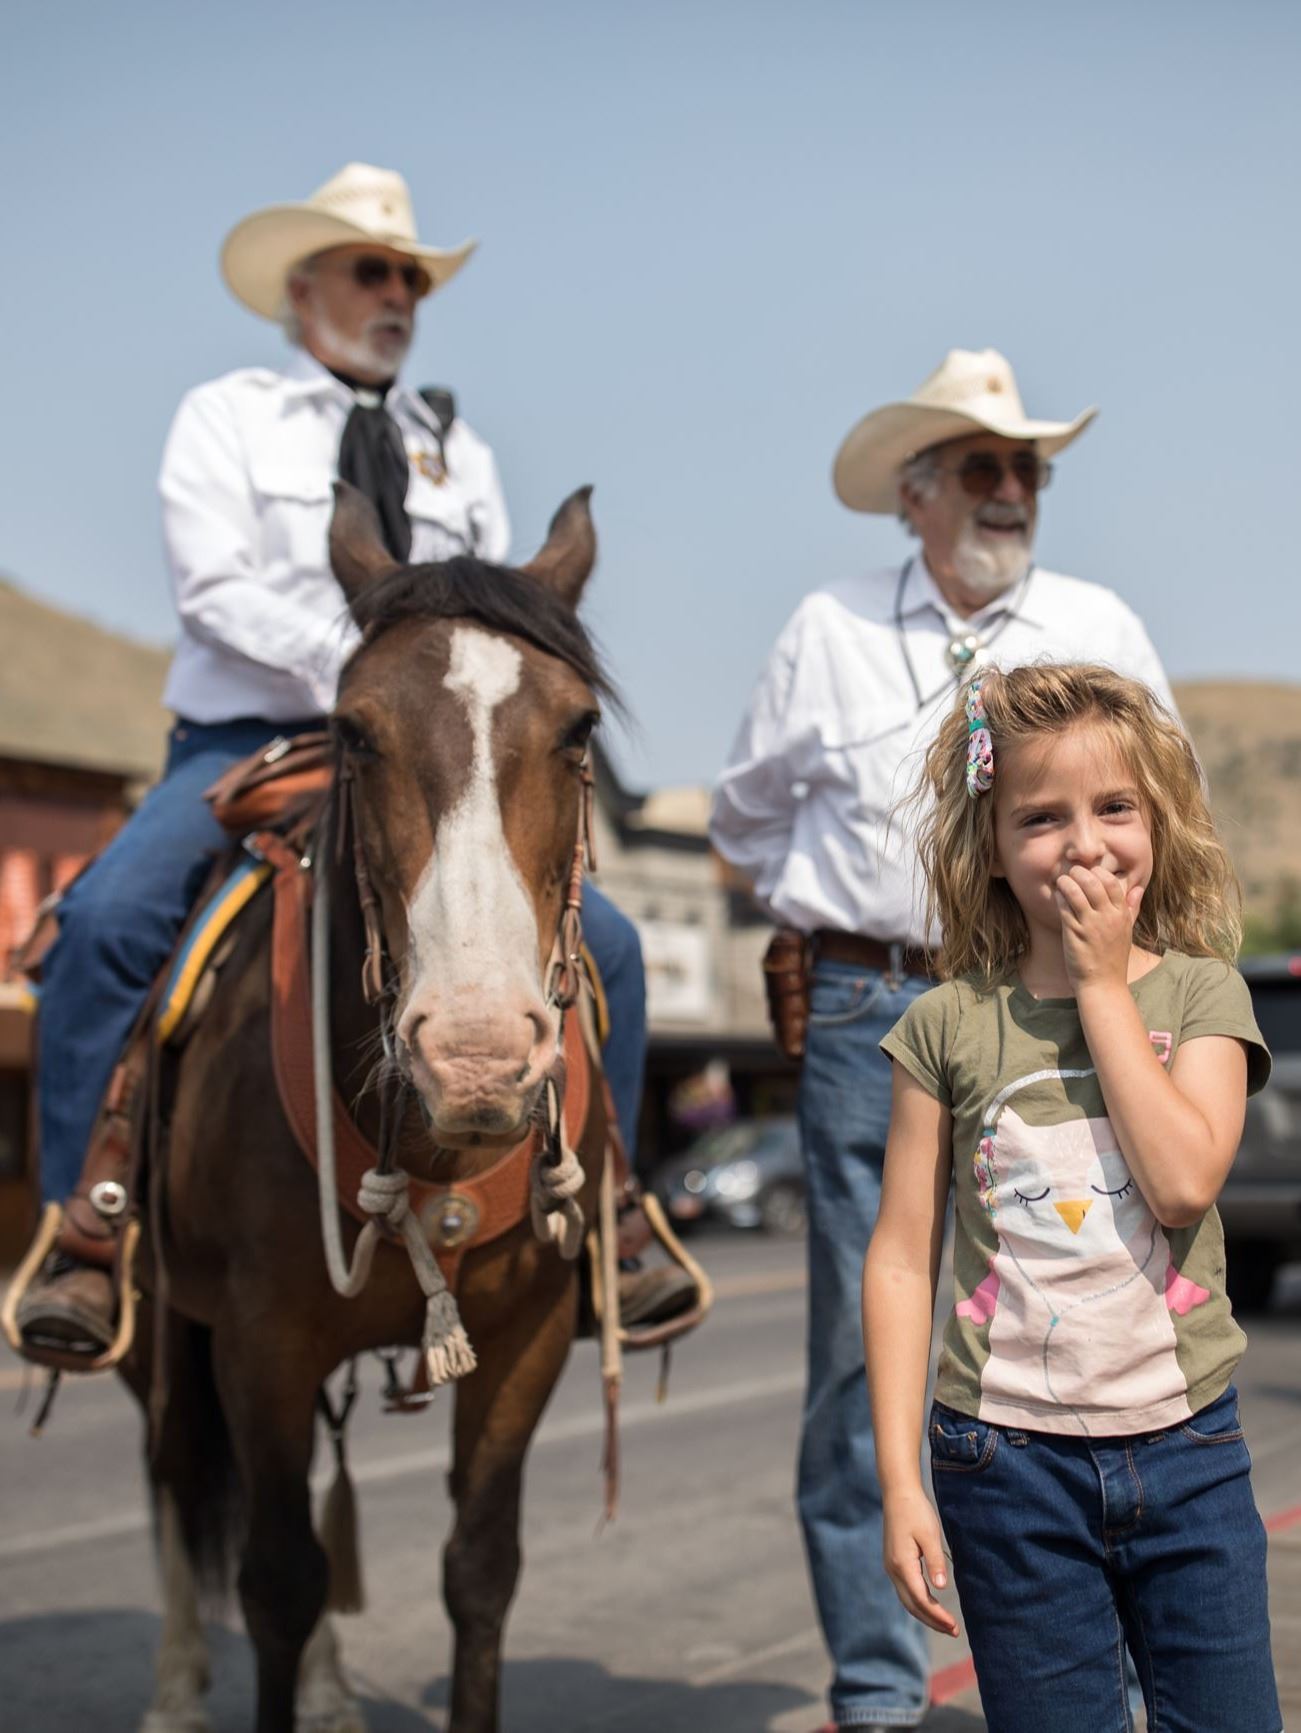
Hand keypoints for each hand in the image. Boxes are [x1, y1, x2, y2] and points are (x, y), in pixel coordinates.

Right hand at [882, 1489, 959, 1636]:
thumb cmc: (916, 1511)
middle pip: (912, 1605)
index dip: (937, 1615)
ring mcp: (891, 1567)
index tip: (954, 1626)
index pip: (921, 1599)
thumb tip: (941, 1588)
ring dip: (926, 1614)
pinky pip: (906, 1590)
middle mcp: (893, 1570)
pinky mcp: (894, 1563)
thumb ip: (935, 1562)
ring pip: (908, 1600)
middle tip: (954, 1631)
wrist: (898, 1493)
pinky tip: (932, 1604)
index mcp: (902, 1564)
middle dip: (932, 1621)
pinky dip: (919, 1602)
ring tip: (945, 1623)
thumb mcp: (930, 1535)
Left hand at [1054, 864, 1142, 989]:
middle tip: (1072, 871)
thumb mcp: (1127, 931)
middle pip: (1093, 883)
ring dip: (1066, 882)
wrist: (1103, 984)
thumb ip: (1132, 908)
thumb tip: (1138, 888)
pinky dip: (1060, 897)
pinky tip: (1057, 895)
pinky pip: (1064, 908)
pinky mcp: (1074, 933)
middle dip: (1080, 872)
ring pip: (1076, 892)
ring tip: (1062, 880)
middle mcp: (1108, 918)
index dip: (1100, 872)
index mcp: (1122, 915)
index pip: (1112, 883)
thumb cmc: (1113, 958)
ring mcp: (1091, 925)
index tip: (1091, 871)